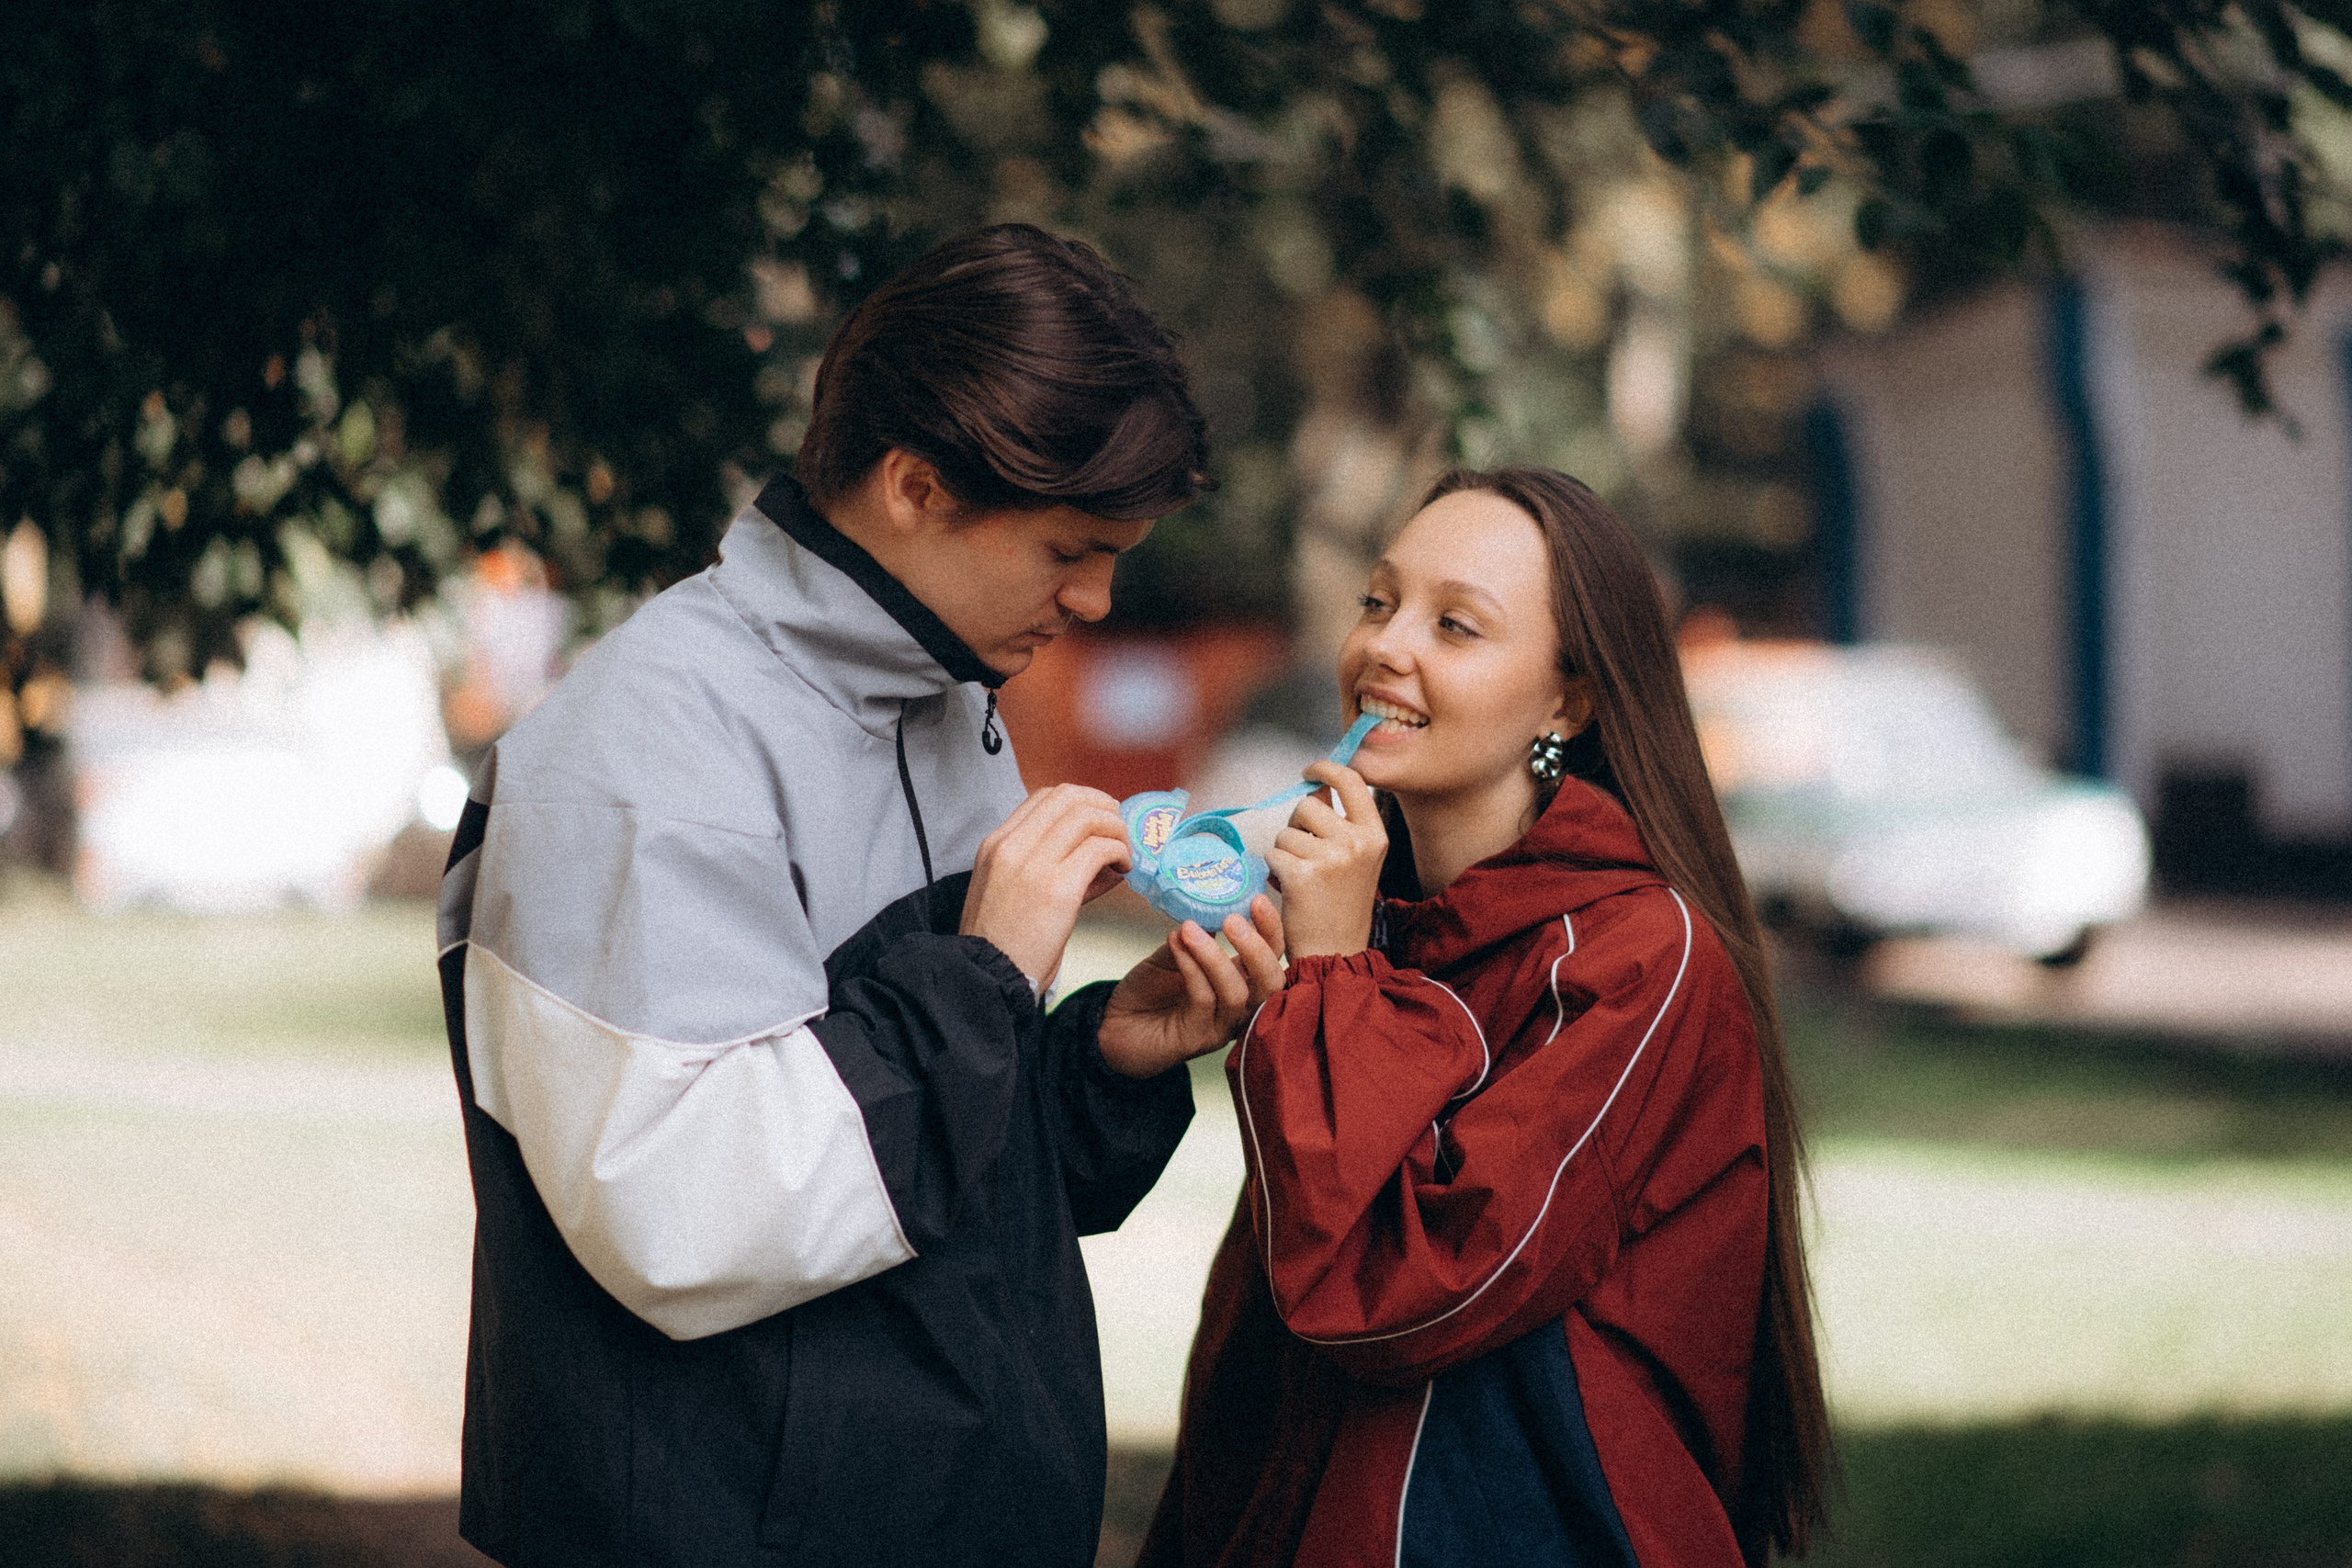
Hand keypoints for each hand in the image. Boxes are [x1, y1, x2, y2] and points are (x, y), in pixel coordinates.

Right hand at [960, 784, 1132, 989]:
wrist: (987, 977)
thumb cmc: (1003, 944)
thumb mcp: (1011, 891)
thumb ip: (1050, 867)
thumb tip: (1101, 855)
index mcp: (997, 844)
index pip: (1045, 797)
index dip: (1082, 801)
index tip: (1100, 819)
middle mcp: (1012, 846)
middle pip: (1069, 796)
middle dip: (1104, 806)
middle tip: (1119, 829)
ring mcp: (1033, 865)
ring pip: (1088, 817)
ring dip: (1116, 829)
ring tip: (1124, 854)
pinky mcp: (1057, 889)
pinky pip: (1099, 849)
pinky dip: (1119, 852)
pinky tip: (1122, 870)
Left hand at [1098, 895, 1286, 1078]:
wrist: (1112, 1025)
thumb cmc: (1147, 991)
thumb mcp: (1175, 951)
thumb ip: (1197, 934)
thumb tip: (1213, 903)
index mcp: (1241, 981)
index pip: (1273, 957)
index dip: (1271, 930)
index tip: (1257, 900)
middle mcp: (1239, 1007)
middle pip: (1271, 982)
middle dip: (1258, 948)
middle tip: (1233, 920)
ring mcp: (1220, 1026)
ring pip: (1237, 994)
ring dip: (1216, 957)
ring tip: (1191, 928)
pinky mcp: (1196, 1039)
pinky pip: (1203, 1000)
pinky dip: (1191, 969)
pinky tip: (1176, 945)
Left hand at [1264, 761, 1385, 959]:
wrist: (1335, 951)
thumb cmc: (1340, 905)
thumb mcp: (1356, 859)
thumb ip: (1340, 823)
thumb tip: (1314, 787)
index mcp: (1374, 835)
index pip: (1351, 781)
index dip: (1326, 768)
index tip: (1309, 772)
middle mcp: (1356, 842)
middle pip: (1307, 805)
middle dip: (1296, 826)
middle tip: (1303, 855)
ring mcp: (1331, 858)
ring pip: (1286, 832)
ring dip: (1284, 852)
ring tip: (1299, 877)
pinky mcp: (1302, 874)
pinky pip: (1272, 854)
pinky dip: (1273, 871)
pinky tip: (1289, 890)